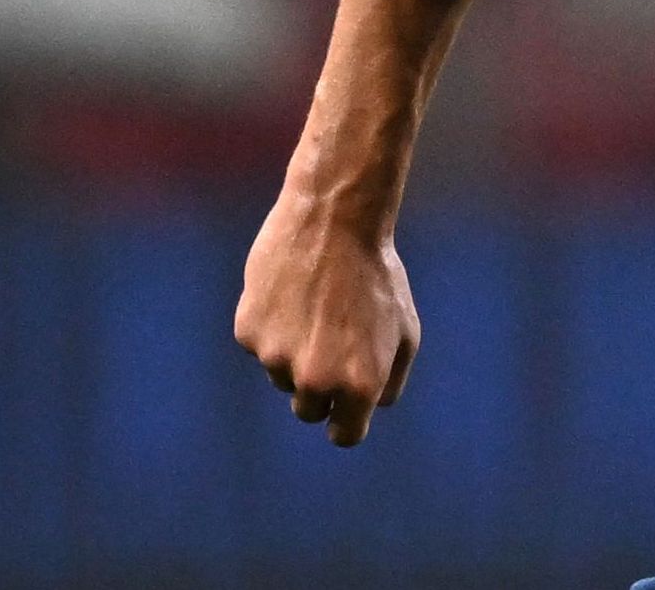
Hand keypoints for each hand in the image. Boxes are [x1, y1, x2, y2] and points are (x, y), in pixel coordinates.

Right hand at [234, 192, 419, 446]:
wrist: (335, 220)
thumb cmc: (377, 275)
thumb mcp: (405, 330)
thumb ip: (389, 379)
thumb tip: (368, 409)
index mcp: (359, 384)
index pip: (344, 435)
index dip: (344, 423)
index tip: (342, 413)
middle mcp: (316, 379)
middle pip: (309, 410)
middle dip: (320, 389)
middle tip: (331, 345)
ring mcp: (276, 357)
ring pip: (282, 376)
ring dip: (295, 354)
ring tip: (316, 307)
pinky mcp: (249, 332)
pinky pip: (260, 345)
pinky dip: (273, 327)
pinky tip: (291, 293)